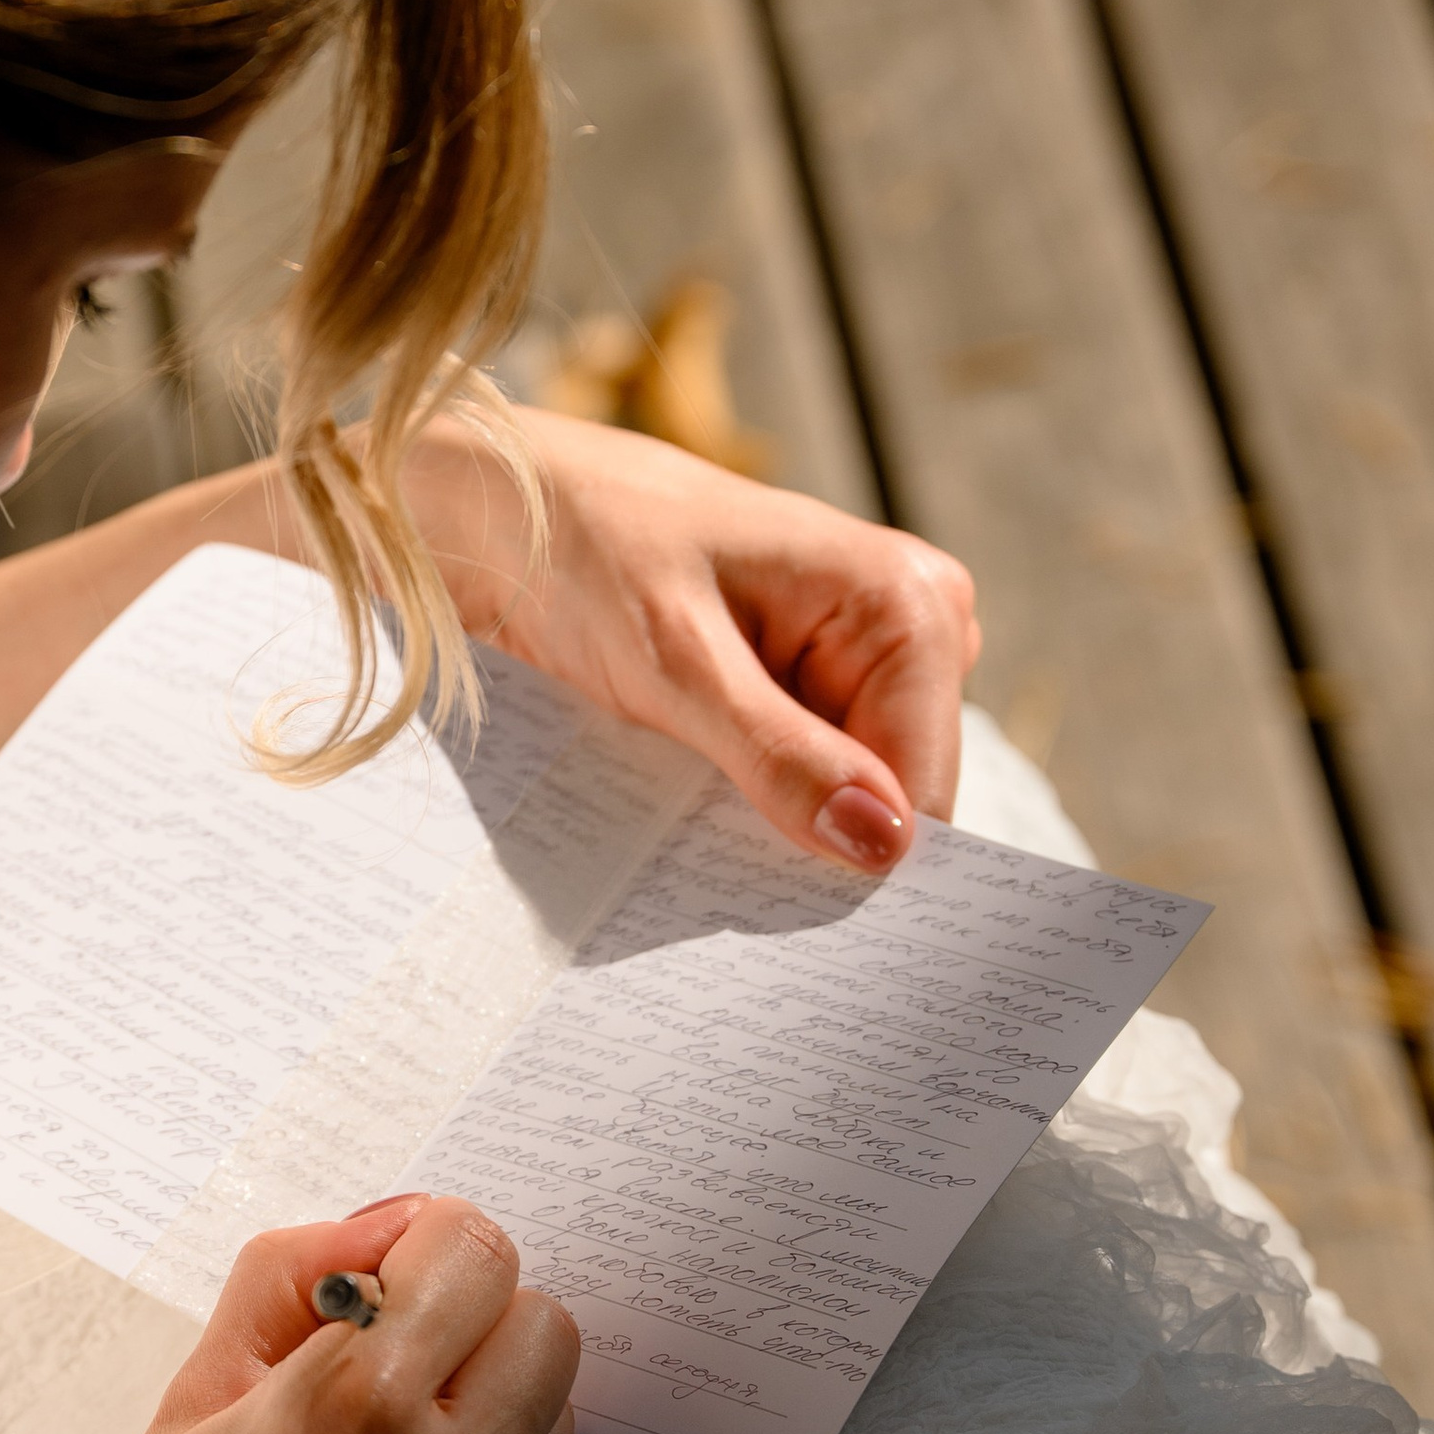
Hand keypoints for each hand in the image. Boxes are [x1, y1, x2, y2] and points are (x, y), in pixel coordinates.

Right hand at [0, 1192, 575, 1433]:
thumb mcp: (176, 1416)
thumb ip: (280, 1287)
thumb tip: (371, 1228)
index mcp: (348, 1406)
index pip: (472, 1248)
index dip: (422, 1247)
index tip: (381, 1278)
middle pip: (540, 1319)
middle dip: (470, 1320)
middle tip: (393, 1365)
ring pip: (556, 1415)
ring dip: (493, 1408)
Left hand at [409, 405, 979, 876]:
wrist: (507, 506)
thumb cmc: (588, 547)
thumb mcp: (677, 665)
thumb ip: (781, 757)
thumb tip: (885, 845)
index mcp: (907, 600)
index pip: (926, 784)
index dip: (867, 859)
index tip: (796, 927)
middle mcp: (906, 624)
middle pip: (895, 792)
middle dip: (818, 839)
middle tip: (719, 871)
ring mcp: (859, 655)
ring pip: (846, 792)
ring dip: (774, 821)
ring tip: (688, 815)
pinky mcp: (808, 680)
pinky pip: (803, 771)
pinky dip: (749, 797)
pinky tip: (690, 795)